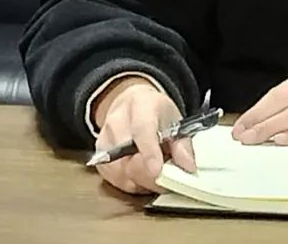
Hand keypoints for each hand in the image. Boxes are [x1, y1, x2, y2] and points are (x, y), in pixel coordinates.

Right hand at [92, 76, 196, 194]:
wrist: (130, 104)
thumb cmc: (155, 112)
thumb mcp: (174, 119)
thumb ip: (182, 143)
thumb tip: (187, 167)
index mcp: (140, 104)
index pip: (142, 130)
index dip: (149, 152)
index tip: (157, 170)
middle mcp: (116, 121)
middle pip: (128, 156)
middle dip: (149, 174)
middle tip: (168, 179)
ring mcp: (104, 140)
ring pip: (120, 172)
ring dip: (142, 181)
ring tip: (157, 174)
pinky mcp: (99, 158)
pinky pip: (115, 180)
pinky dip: (131, 183)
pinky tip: (142, 177)